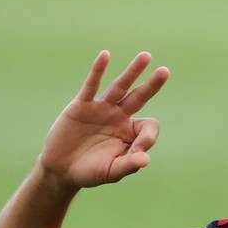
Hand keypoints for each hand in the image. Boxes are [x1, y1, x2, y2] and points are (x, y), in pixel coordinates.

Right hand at [38, 50, 169, 188]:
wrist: (61, 170)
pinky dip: (98, 71)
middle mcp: (119, 116)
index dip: (148, 138)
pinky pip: (92, 86)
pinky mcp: (82, 105)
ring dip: (132, 71)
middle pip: (140, 97)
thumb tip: (146, 159)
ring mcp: (101, 109)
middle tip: (165, 72)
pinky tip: (105, 55)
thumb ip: (129, 165)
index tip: (138, 152)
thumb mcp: (112, 172)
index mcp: (130, 132)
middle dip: (152, 85)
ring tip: (146, 56)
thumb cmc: (90, 172)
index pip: (149, 126)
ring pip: (120, 86)